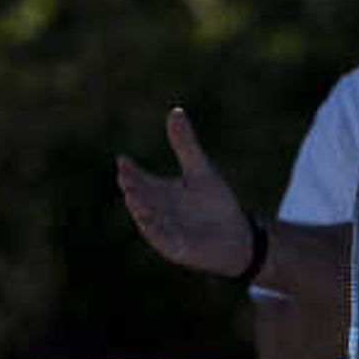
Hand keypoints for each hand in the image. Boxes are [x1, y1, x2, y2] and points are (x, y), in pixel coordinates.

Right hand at [116, 107, 252, 279]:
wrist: (236, 235)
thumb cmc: (215, 203)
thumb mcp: (200, 170)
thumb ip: (185, 144)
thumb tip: (175, 111)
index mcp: (160, 191)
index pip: (140, 179)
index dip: (130, 170)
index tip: (122, 158)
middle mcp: (157, 210)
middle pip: (140, 197)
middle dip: (132, 188)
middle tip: (124, 176)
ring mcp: (164, 229)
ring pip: (147, 218)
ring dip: (139, 208)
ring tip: (132, 196)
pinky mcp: (174, 247)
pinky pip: (161, 238)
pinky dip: (154, 230)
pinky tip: (149, 220)